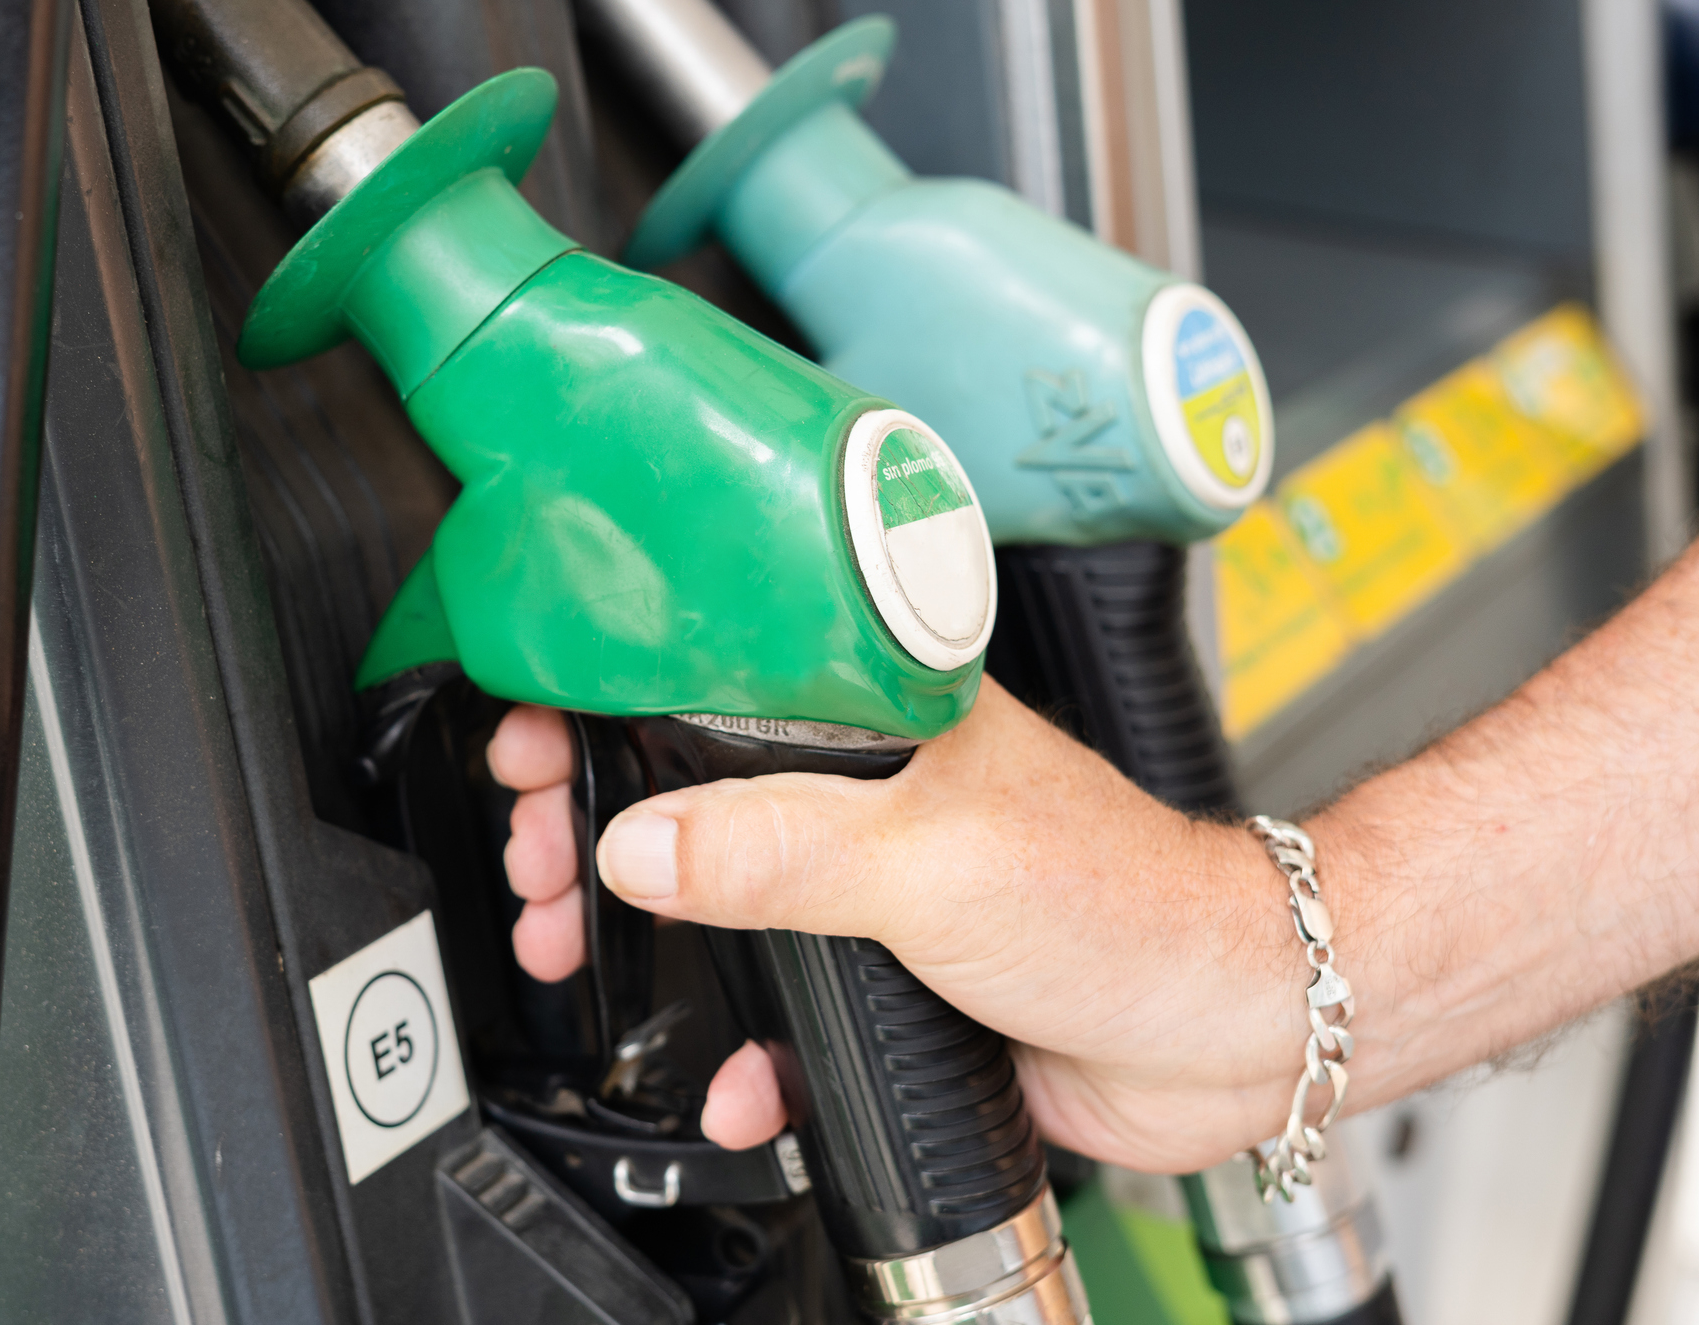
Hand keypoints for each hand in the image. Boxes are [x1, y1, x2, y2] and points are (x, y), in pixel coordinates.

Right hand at [489, 679, 1326, 1173]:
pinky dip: (743, 1042)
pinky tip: (735, 1077)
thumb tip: (641, 844)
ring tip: (578, 950)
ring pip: (719, 896)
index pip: (703, 679)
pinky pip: (784, 997)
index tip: (530, 749)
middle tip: (538, 870)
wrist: (1226, 1029)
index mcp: (874, 712)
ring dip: (641, 932)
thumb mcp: (927, 858)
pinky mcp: (893, 969)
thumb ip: (774, 849)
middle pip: (685, 791)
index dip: (601, 704)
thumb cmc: (1120, 902)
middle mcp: (868, 787)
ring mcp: (875, 879)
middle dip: (592, 832)